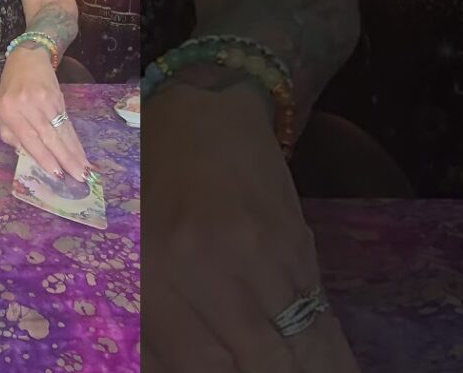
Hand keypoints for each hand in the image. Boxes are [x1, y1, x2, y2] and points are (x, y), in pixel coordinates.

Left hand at [0, 46, 90, 182]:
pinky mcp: (58, 98)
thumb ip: (10, 134)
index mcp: (9, 110)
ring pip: (61, 131)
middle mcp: (28, 106)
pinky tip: (81, 152)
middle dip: (65, 159)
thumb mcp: (1, 110)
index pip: (29, 138)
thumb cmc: (11, 88)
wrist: (27, 58)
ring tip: (84, 170)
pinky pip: (67, 123)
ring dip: (74, 152)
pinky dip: (74, 140)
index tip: (57, 174)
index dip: (44, 157)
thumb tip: (28, 155)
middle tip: (78, 177)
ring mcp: (45, 100)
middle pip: (49, 137)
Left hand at [145, 83, 360, 372]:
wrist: (199, 116)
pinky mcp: (295, 240)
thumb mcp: (135, 257)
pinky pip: (316, 307)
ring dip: (309, 365)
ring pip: (299, 339)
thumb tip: (185, 370)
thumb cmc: (150, 187)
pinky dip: (322, 338)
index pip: (205, 368)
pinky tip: (327, 354)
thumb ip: (158, 327)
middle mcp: (207, 271)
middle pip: (260, 362)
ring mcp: (257, 255)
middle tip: (276, 371)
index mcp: (155, 278)